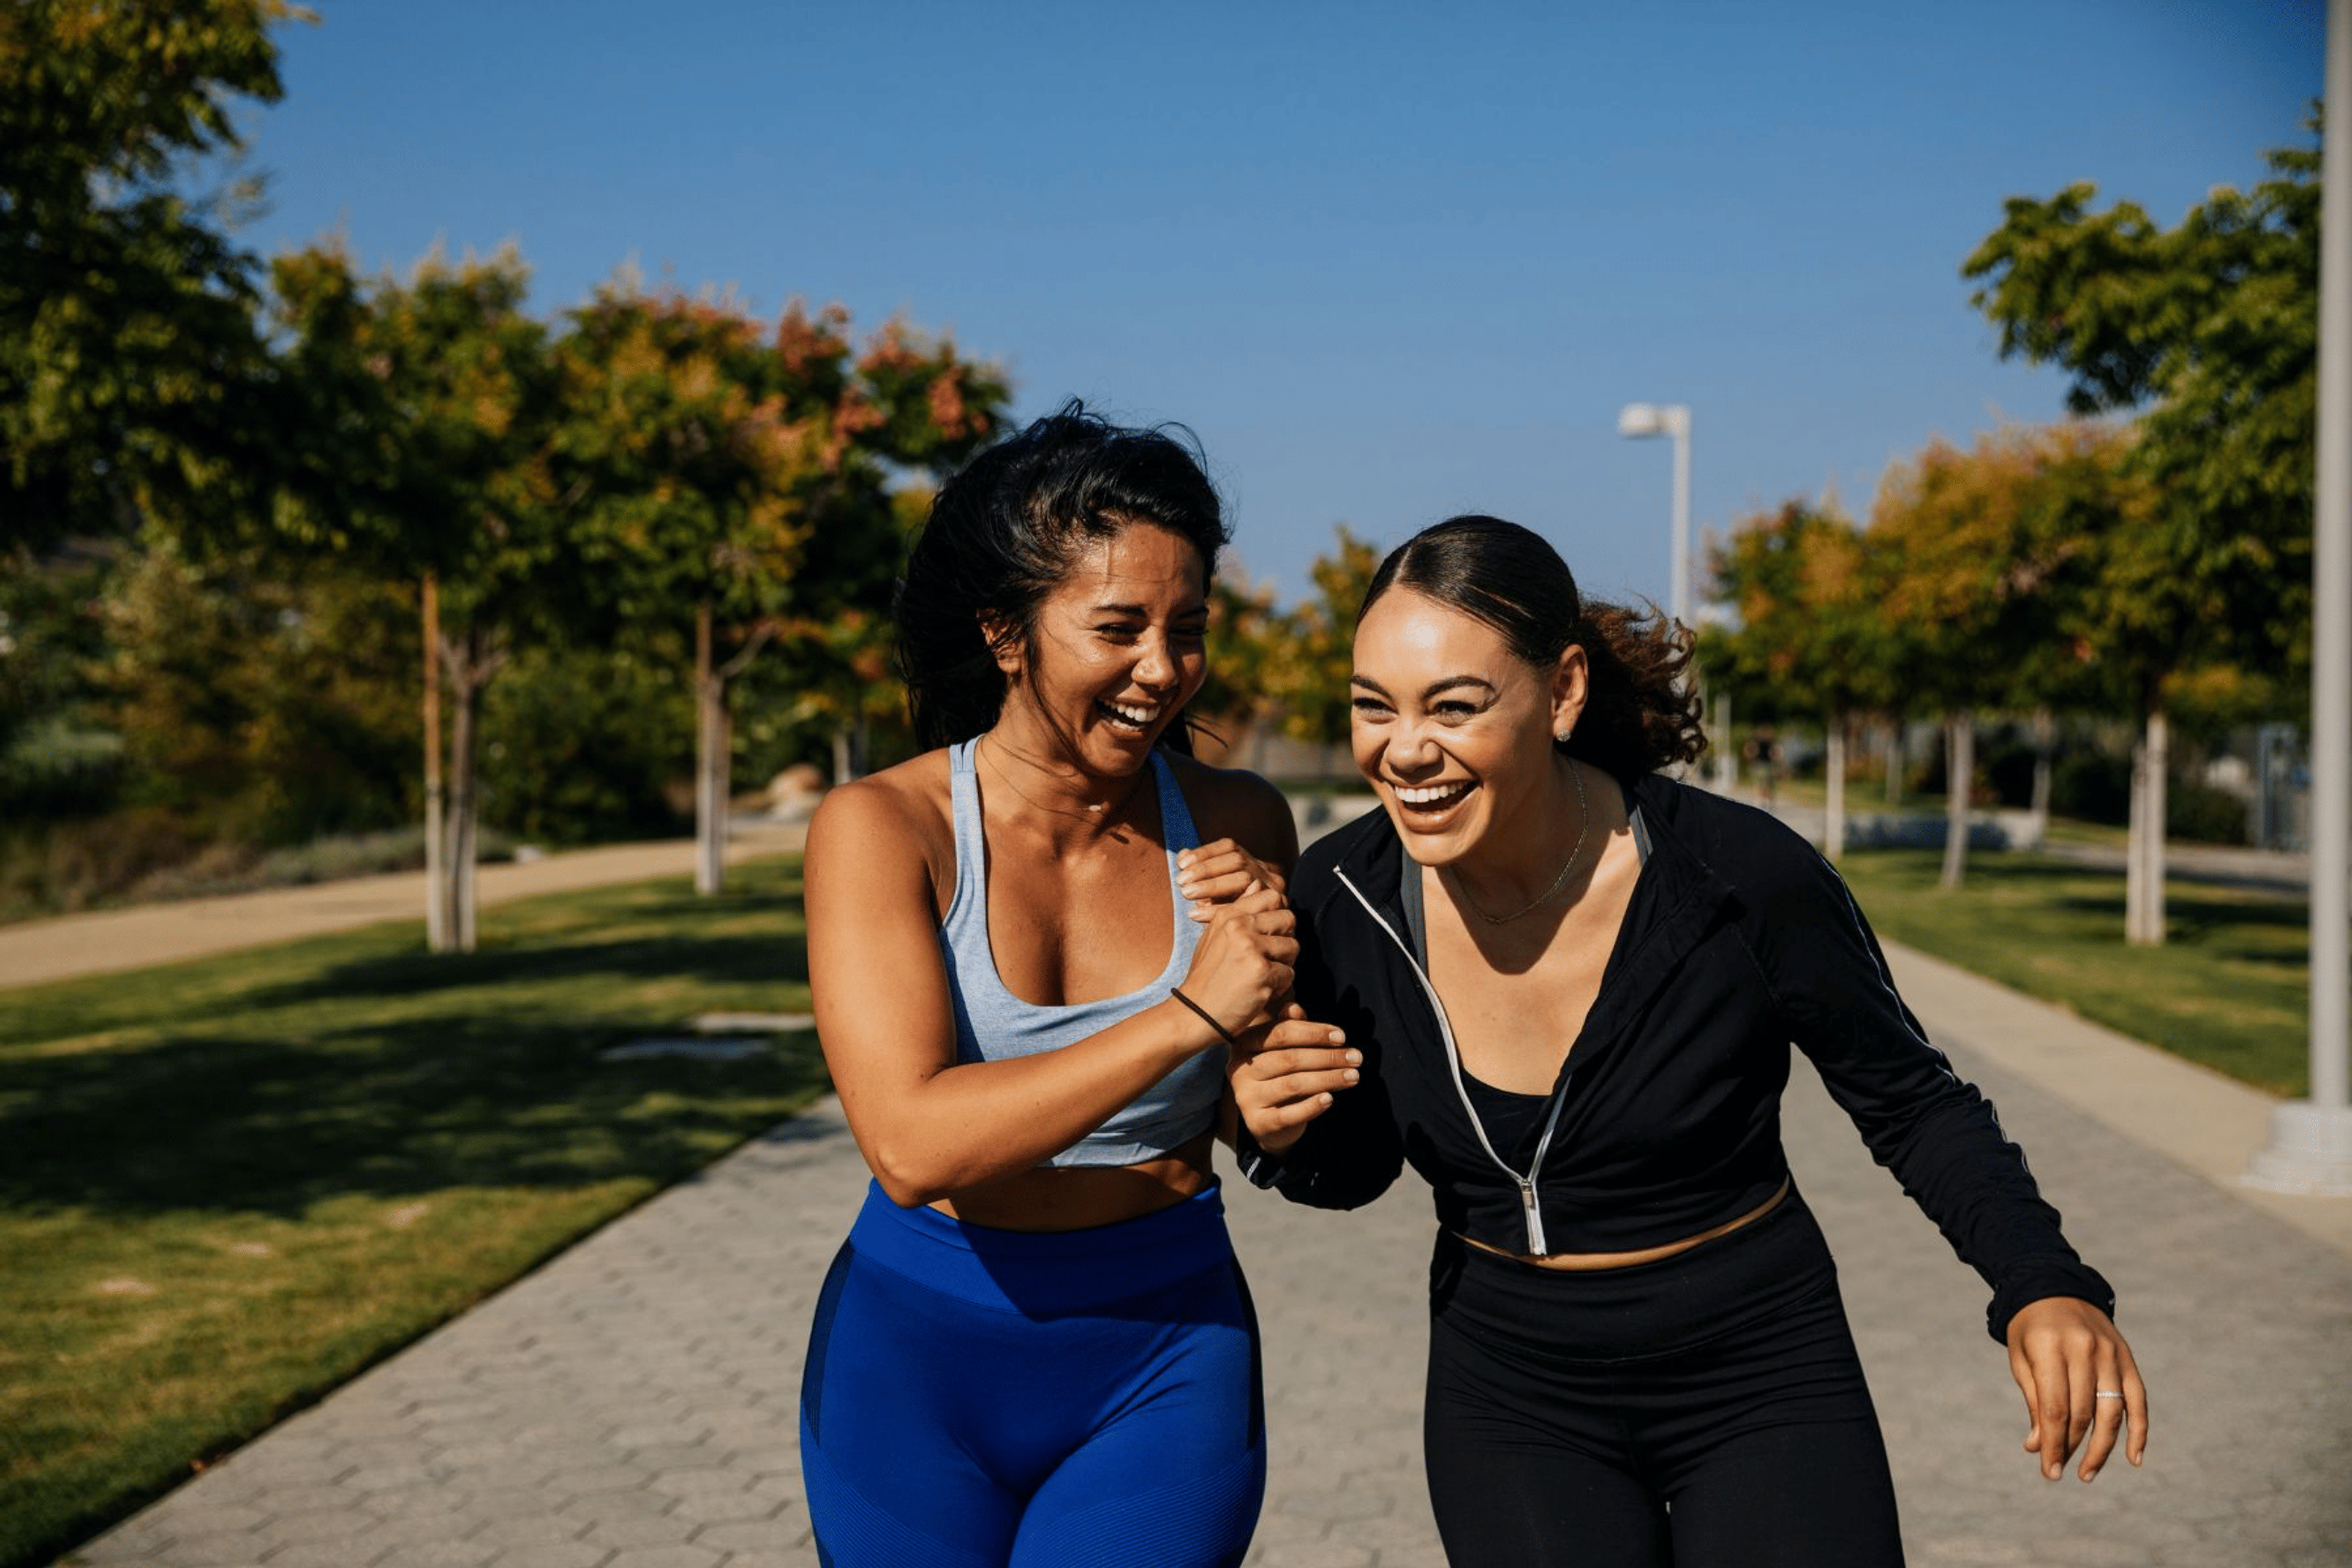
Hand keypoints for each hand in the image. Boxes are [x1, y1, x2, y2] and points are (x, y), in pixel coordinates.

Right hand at [1176, 883, 1297, 1038]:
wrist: (1195, 1013)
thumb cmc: (1207, 978)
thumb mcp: (1215, 937)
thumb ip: (1238, 911)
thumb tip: (1258, 883)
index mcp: (1228, 914)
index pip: (1271, 896)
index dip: (1277, 917)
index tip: (1268, 937)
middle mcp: (1239, 926)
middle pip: (1288, 918)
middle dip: (1284, 940)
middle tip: (1268, 959)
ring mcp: (1250, 948)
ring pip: (1293, 947)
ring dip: (1284, 965)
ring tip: (1261, 976)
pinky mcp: (1261, 972)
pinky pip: (1290, 974)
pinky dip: (1280, 986)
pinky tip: (1260, 992)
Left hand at [1179, 838, 1287, 919]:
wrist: (1256, 954)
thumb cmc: (1226, 919)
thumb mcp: (1213, 895)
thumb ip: (1200, 874)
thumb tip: (1183, 854)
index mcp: (1252, 863)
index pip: (1229, 847)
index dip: (1205, 852)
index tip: (1181, 863)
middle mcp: (1266, 873)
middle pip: (1238, 861)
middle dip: (1206, 869)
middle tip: (1182, 882)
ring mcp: (1274, 889)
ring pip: (1244, 878)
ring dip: (1211, 885)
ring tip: (1187, 894)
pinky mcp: (1277, 909)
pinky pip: (1245, 905)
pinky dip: (1217, 909)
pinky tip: (1196, 914)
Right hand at [1230, 1003, 1357, 1154]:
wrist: (1270, 1120)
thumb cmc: (1281, 1074)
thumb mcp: (1285, 1048)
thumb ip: (1291, 1027)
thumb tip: (1294, 1008)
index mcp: (1244, 1043)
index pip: (1281, 1032)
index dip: (1314, 1033)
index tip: (1342, 1037)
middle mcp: (1239, 1069)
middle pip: (1289, 1059)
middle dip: (1327, 1058)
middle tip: (1356, 1058)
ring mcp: (1245, 1097)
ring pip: (1292, 1085)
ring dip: (1328, 1079)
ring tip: (1353, 1076)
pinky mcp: (1257, 1122)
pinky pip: (1288, 1114)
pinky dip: (1312, 1106)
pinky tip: (1330, 1099)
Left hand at [2005, 1296, 2147, 1480]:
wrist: (2055, 1289)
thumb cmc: (2031, 1330)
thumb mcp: (2022, 1360)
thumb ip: (2034, 1402)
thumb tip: (2038, 1447)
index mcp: (2050, 1347)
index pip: (2055, 1408)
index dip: (2053, 1444)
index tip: (2048, 1471)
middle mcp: (2084, 1349)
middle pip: (2082, 1413)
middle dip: (2070, 1448)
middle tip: (2058, 1471)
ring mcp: (2110, 1353)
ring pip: (2111, 1413)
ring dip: (2101, 1448)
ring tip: (2087, 1473)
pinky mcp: (2127, 1359)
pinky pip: (2138, 1400)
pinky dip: (2138, 1431)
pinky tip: (2133, 1458)